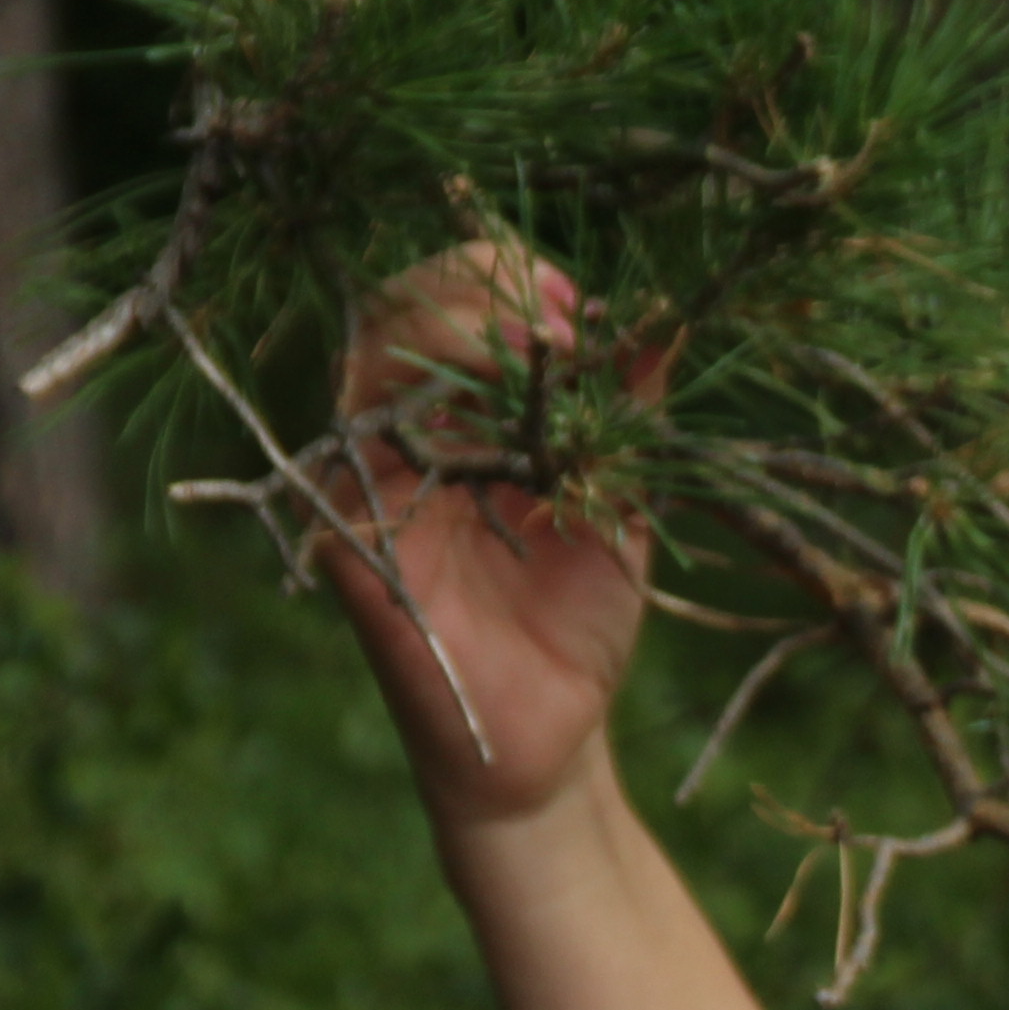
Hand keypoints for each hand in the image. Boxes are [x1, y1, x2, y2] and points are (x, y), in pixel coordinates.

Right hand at [318, 240, 659, 832]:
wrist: (554, 730)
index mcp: (460, 414)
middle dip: (480, 285)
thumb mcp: (620, 503)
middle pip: (401, 307)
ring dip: (454, 326)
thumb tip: (661, 319)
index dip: (510, 279)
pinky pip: (358, 445)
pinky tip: (494, 418)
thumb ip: (628, 418)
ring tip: (541, 338)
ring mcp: (365, 474)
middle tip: (562, 313)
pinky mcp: (347, 528)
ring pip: (372, 355)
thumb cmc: (577, 620)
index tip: (587, 300)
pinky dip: (423, 413)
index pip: (454, 303)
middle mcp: (401, 431)